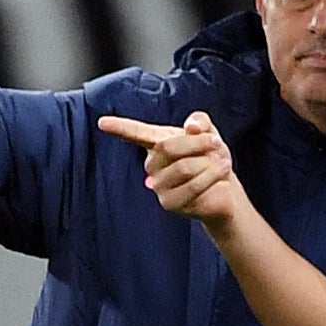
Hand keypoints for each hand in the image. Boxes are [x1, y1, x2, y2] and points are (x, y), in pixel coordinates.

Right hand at [98, 111, 241, 224]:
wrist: (224, 189)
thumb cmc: (211, 158)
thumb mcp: (209, 133)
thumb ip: (200, 121)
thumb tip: (191, 127)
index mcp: (156, 143)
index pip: (135, 134)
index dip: (120, 128)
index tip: (102, 122)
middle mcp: (152, 164)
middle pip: (169, 147)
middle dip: (198, 143)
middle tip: (216, 143)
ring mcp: (158, 185)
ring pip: (183, 167)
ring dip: (209, 162)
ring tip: (221, 162)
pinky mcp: (169, 203)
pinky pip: (192, 186)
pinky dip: (212, 175)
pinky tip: (223, 170)